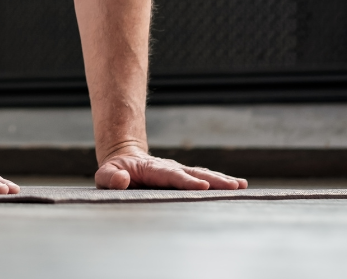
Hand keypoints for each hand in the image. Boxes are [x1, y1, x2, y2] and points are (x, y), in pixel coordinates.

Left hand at [95, 144, 247, 189]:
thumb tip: (122, 178)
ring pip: (202, 174)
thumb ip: (110, 177)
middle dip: (213, 180)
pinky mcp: (185, 177)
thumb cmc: (114, 172)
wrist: (124, 159)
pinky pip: (204, 179)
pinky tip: (238, 186)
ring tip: (240, 186)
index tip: (202, 186)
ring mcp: (179, 172)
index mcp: (152, 170)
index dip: (186, 181)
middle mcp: (170, 168)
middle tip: (233, 186)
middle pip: (193, 173)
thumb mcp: (105, 174)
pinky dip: (220, 182)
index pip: (171, 176)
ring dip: (221, 180)